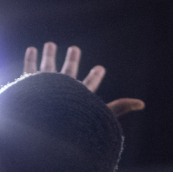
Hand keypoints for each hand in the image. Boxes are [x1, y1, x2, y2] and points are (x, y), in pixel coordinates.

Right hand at [23, 42, 144, 116]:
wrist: (46, 127)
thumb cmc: (74, 122)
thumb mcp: (102, 113)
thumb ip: (120, 107)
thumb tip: (142, 104)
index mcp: (79, 99)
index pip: (90, 85)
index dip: (95, 76)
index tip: (101, 68)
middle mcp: (61, 93)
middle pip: (68, 73)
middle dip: (72, 60)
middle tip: (74, 48)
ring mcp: (45, 89)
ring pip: (47, 69)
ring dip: (49, 56)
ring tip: (49, 44)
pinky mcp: (30, 87)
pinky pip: (30, 71)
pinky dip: (31, 59)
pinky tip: (32, 49)